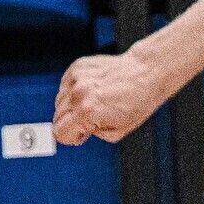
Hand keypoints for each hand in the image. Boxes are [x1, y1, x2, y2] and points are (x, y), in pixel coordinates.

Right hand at [54, 50, 172, 145]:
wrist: (146, 73)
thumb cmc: (137, 102)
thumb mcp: (117, 132)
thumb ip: (93, 135)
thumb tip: (78, 132)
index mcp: (87, 111)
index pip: (59, 133)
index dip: (70, 137)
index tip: (81, 134)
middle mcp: (78, 93)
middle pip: (57, 118)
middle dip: (72, 122)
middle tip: (91, 119)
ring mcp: (76, 77)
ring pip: (59, 101)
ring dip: (72, 106)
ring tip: (94, 102)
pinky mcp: (77, 67)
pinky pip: (65, 86)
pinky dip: (74, 91)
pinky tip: (92, 90)